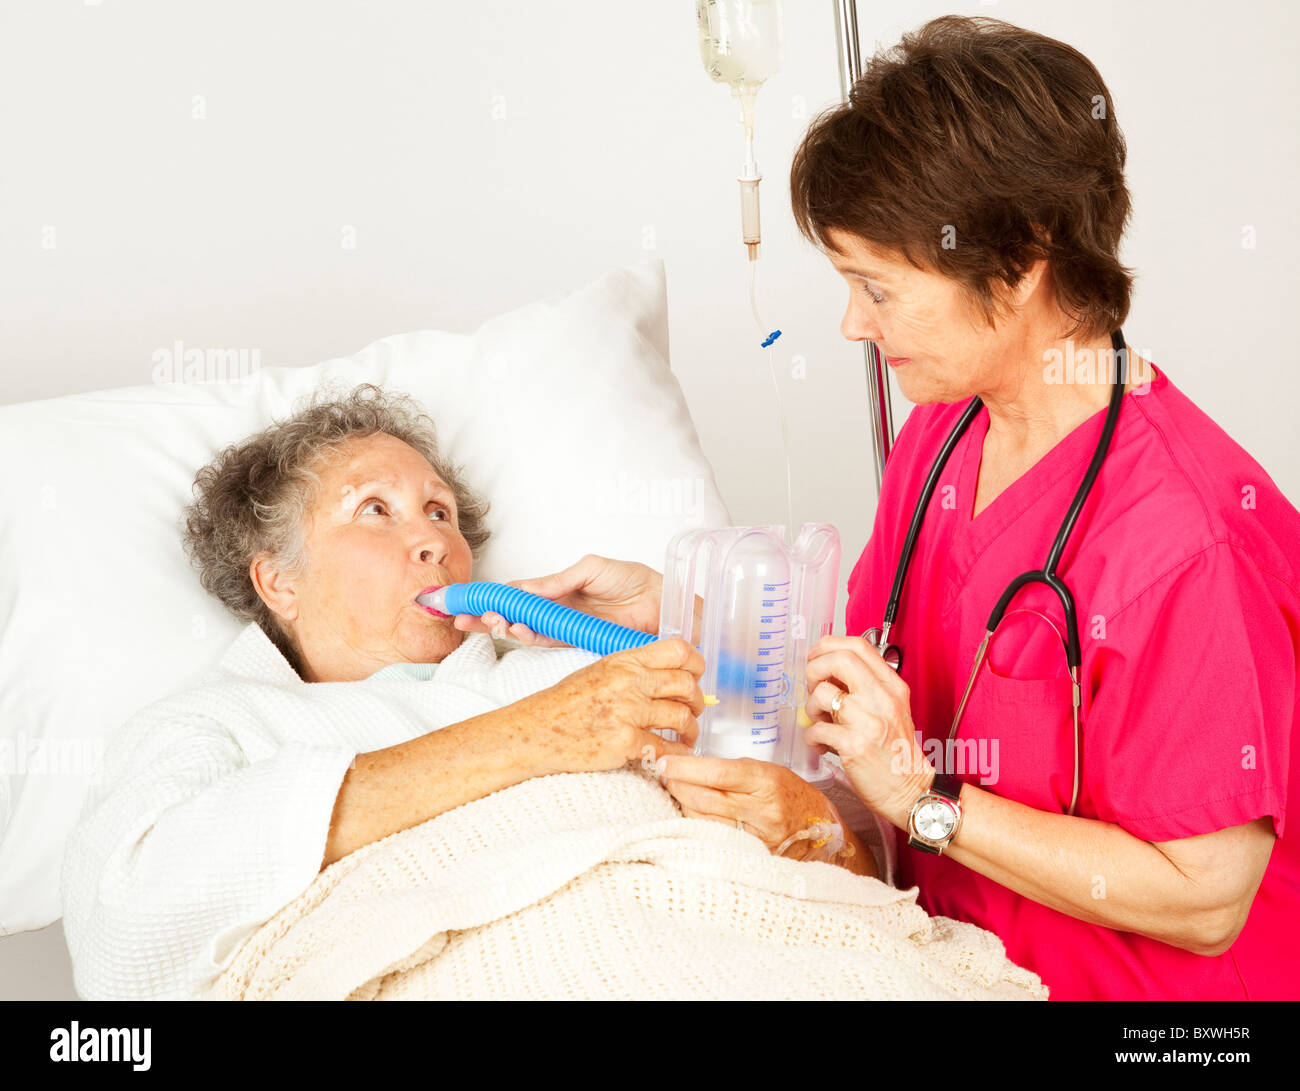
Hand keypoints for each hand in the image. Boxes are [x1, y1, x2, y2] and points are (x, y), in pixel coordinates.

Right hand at [452, 554, 663, 647]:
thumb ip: (557, 580)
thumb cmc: (634, 580)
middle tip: (466, 618)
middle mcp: (558, 610)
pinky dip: (531, 636)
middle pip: (515, 615)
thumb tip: (524, 586)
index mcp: (558, 590)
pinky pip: (549, 640)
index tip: (469, 600)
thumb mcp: (591, 568)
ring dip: (506, 626)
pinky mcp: (579, 641)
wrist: (664, 603)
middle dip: (488, 617)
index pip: (518, 593)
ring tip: (493, 621)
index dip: (493, 598)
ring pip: (527, 630)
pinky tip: (518, 629)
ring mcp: (566, 627)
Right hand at [528, 637, 703, 774]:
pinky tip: (673, 755)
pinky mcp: (623, 742)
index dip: (697, 664)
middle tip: (694, 710)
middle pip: (686, 684)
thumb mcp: (600, 672)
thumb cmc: (564, 704)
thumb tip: (670, 673)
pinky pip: (665, 748)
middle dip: (697, 701)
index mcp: (623, 661)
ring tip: (686, 736)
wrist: (535, 732)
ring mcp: (626, 712)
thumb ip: (634, 669)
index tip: (698, 676)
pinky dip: (676, 754)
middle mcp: (627, 682)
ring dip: (690, 730)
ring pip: (681, 717)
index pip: (678, 650)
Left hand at [655, 754, 839, 859]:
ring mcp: (756, 837)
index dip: (685, 767)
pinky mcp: (750, 855)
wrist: (821, 830)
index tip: (665, 762)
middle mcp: (762, 811)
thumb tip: (689, 766)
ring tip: (675, 791)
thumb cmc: (791, 794)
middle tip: (664, 775)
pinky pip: (712, 838)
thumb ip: (731, 770)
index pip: (716, 772)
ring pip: (703, 820)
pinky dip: (695, 823)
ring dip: (682, 804)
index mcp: (766, 781)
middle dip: (677, 784)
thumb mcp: (766, 771)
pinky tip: (690, 813)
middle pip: (704, 798)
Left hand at [803, 635, 934, 829]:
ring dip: (810, 707)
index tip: (816, 657)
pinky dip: (811, 737)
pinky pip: (816, 730)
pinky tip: (821, 745)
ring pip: (822, 694)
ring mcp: (869, 722)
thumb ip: (865, 687)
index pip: (858, 646)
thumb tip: (827, 670)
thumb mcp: (890, 709)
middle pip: (839, 659)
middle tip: (813, 686)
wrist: (911, 789)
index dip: (829, 645)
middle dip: (814, 668)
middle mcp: (882, 699)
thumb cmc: (895, 751)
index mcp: (892, 686)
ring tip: (819, 722)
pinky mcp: (855, 746)